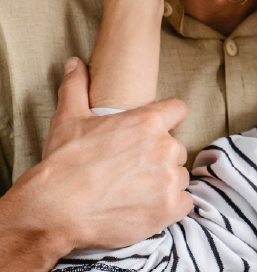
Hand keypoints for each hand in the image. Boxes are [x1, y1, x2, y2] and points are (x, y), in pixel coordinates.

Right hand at [41, 58, 192, 252]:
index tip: (154, 133)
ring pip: (180, 176)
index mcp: (148, 121)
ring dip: (165, 182)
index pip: (178, 110)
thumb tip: (75, 62)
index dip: (167, 121)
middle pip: (177, 148)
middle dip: (161, 157)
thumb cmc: (63, 162)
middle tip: (134, 169)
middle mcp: (164, 147)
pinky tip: (146, 208)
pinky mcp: (171, 208)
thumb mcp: (68, 118)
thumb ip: (76, 87)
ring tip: (136, 190)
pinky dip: (170, 207)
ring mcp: (169, 179)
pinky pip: (185, 203)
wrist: (55, 209)